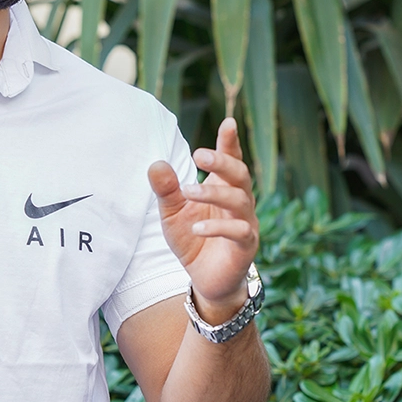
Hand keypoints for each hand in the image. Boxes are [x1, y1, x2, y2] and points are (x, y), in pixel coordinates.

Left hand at [148, 117, 259, 323]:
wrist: (205, 278)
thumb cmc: (192, 239)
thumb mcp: (172, 213)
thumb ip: (167, 190)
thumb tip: (155, 163)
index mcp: (223, 188)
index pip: (231, 160)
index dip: (230, 142)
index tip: (228, 122)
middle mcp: (240, 201)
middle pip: (240, 174)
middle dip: (222, 161)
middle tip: (199, 155)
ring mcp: (246, 222)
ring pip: (240, 199)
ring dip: (213, 193)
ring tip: (188, 192)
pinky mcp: (246, 246)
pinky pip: (238, 231)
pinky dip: (218, 227)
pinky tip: (197, 228)